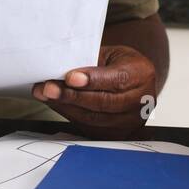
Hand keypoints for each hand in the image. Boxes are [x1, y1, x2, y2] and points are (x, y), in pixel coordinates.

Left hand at [31, 45, 156, 137]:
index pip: (117, 80)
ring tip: (46, 95)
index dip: (92, 80)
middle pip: (103, 102)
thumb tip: (62, 67)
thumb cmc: (122, 65)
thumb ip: (91, 61)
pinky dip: (69, 115)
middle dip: (71, 96)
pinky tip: (57, 104)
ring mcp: (129, 121)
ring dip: (65, 107)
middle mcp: (140, 101)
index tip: (70, 77)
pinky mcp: (116, 134)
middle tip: (49, 88)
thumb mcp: (112, 54)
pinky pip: (88, 127)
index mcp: (142, 74)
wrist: (136, 84)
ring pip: (93, 118)